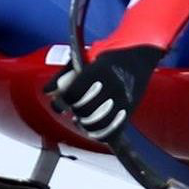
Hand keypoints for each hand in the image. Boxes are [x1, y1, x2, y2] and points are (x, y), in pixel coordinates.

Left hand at [48, 44, 164, 139]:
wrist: (140, 54)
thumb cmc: (110, 54)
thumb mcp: (85, 57)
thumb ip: (65, 74)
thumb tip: (47, 91)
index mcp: (101, 70)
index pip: (74, 93)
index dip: (62, 100)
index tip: (59, 100)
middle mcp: (114, 86)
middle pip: (85, 110)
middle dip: (75, 111)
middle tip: (71, 108)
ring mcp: (124, 100)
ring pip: (98, 124)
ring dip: (85, 125)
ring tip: (80, 120)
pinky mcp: (130, 111)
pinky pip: (112, 131)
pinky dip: (100, 134)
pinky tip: (93, 128)